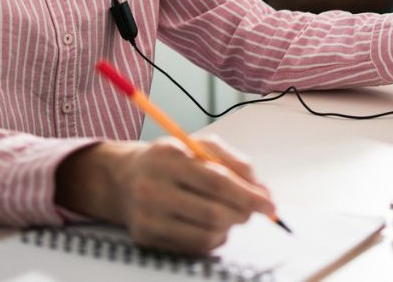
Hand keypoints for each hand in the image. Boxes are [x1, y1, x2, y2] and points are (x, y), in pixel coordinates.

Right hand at [55, 134, 275, 253]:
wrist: (122, 179)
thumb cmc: (169, 160)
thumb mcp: (199, 145)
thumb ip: (234, 162)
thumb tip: (261, 190)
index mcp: (167, 156)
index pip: (217, 182)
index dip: (248, 195)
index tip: (269, 203)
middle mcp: (152, 188)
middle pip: (213, 212)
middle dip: (243, 214)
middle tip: (253, 210)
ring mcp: (147, 216)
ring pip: (207, 234)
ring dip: (229, 227)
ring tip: (228, 213)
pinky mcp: (146, 239)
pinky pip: (194, 247)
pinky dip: (212, 238)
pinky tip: (209, 224)